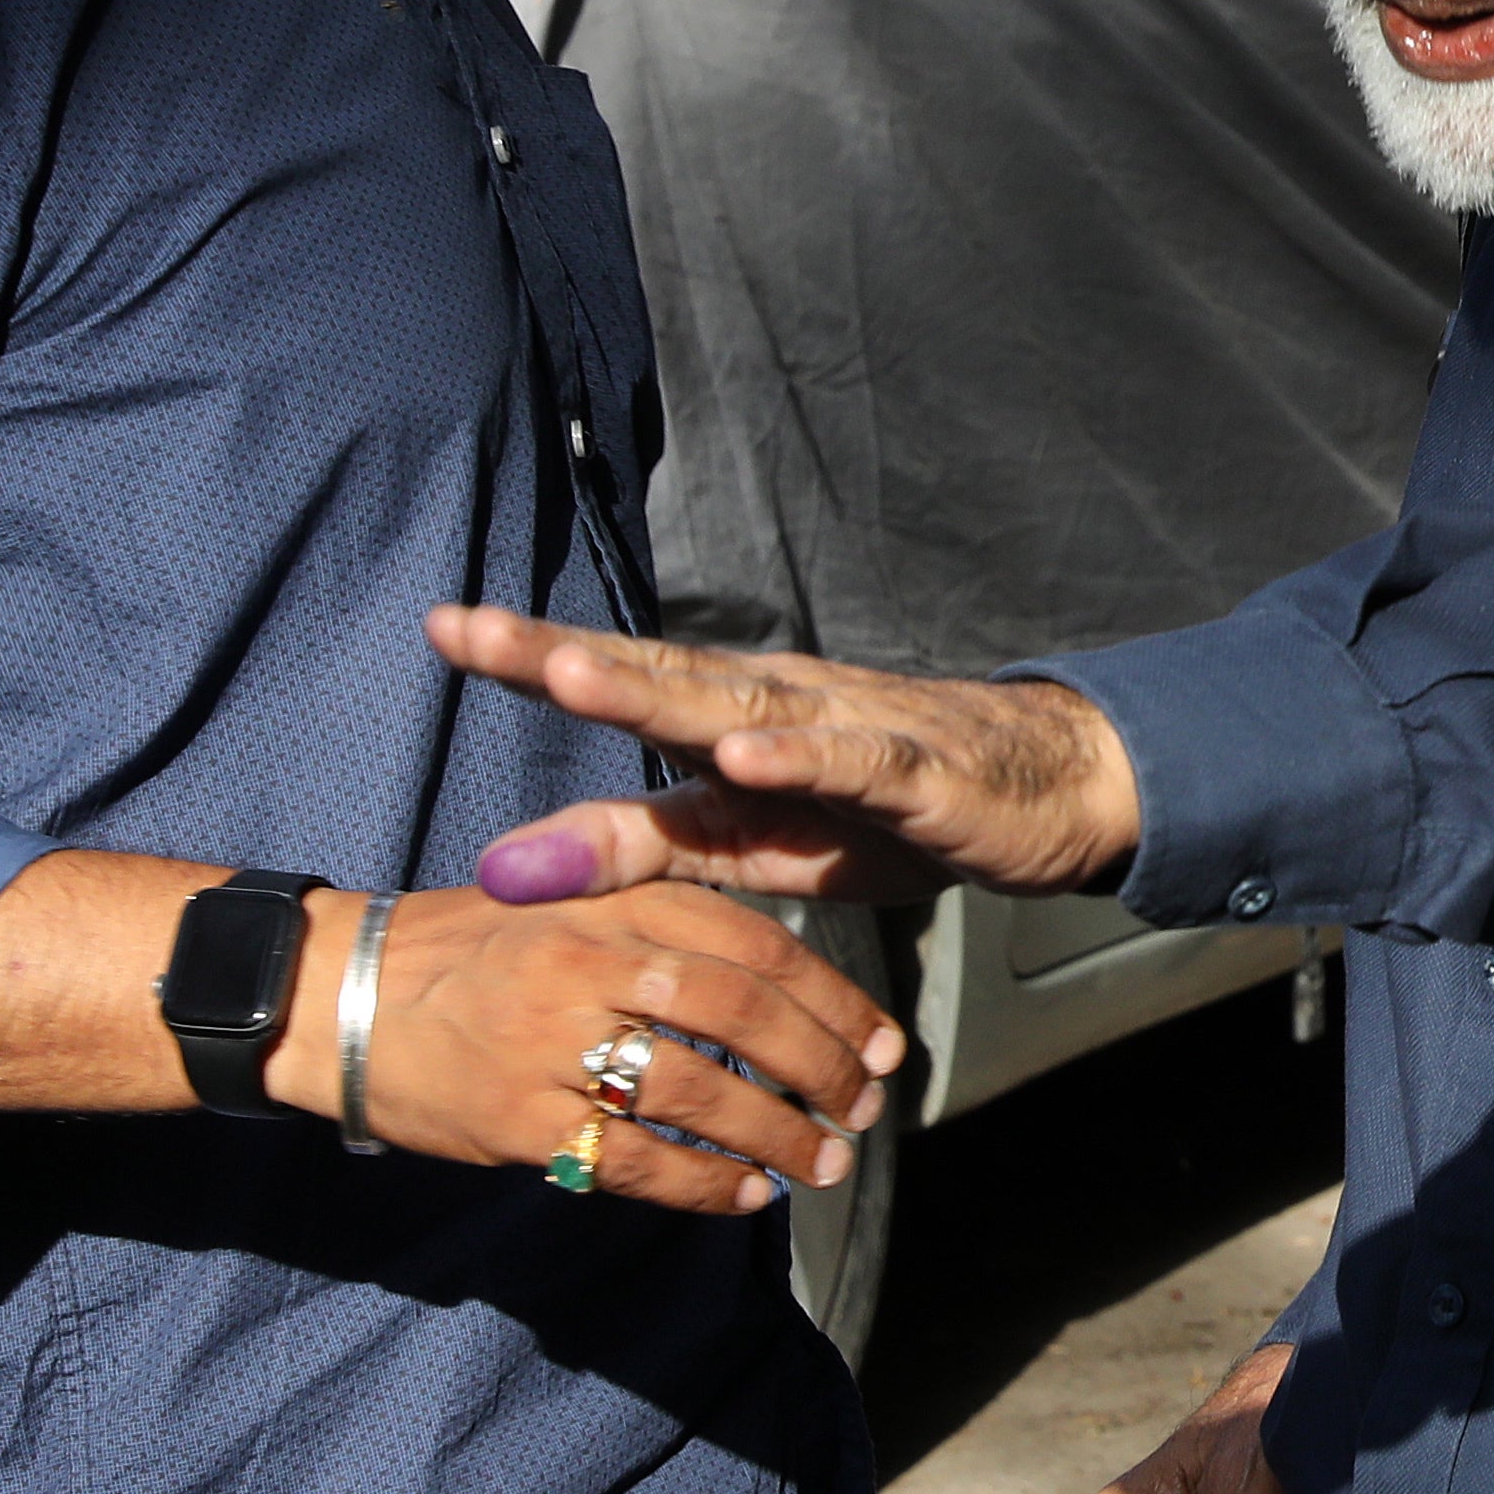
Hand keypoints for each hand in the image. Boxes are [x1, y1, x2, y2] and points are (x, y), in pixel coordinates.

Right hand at [277, 880, 906, 1214]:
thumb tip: (776, 985)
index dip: (833, 1002)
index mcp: (615, 900)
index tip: (883, 1046)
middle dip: (820, 1071)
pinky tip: (744, 1196)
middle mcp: (592, 961)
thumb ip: (664, 925)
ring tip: (820, 1163)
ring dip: (775, 1136)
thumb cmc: (472, 948)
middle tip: (861, 1112)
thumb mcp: (571, 901)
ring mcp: (554, 1041)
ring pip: (699, 1093)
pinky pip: (634, 1157)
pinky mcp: (519, 1117)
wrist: (341, 993)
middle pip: (743, 1017)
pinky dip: (702, 1182)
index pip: (755, 947)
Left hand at [428, 610, 1143, 906]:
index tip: (444, 626)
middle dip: (565, 658)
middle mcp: (779, 705)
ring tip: (575, 676)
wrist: (1049, 789)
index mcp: (730, 721)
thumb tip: (500, 866)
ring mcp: (849, 731)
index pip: (620, 682)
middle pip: (660, 678)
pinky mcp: (919, 774)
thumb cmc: (886, 815)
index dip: (533, 658)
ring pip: (743, 707)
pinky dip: (802, 756)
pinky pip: (854, 764)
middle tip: (474, 632)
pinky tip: (749, 753)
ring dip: (659, 692)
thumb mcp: (747, 845)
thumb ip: (635, 847)